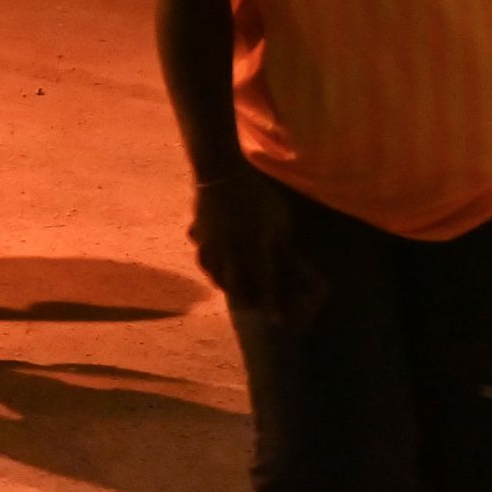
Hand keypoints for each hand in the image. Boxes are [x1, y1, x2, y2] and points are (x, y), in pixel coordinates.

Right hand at [185, 165, 304, 313]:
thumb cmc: (255, 195)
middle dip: (246, 300)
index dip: (272, 303)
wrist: (219, 172)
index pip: (264, 282)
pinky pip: (203, 259)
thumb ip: (282, 246)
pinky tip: (216, 269)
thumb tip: (291, 268)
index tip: (278, 319)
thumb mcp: (278, 220)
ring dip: (225, 286)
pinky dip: (210, 269)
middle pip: (236, 285)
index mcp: (252, 245)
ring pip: (215, 275)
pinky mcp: (199, 236)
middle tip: (254, 309)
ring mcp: (211, 244)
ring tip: (234, 291)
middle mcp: (230, 250)